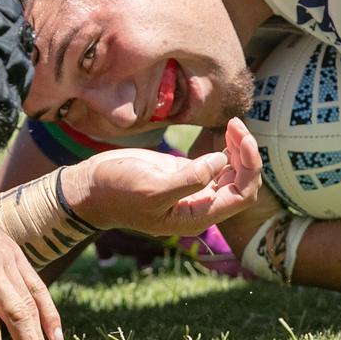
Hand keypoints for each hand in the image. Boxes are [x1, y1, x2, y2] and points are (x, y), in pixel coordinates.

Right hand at [67, 117, 262, 235]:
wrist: (92, 187)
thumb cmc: (118, 192)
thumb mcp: (153, 188)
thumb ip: (190, 179)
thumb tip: (221, 161)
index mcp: (197, 216)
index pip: (242, 196)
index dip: (249, 168)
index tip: (242, 138)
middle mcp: (201, 206)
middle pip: (241, 183)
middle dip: (246, 154)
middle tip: (235, 123)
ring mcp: (194, 190)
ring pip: (232, 173)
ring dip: (238, 149)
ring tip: (232, 123)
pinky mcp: (184, 174)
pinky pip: (217, 164)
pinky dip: (226, 148)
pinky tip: (225, 131)